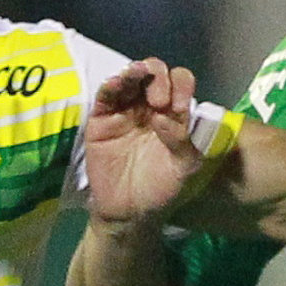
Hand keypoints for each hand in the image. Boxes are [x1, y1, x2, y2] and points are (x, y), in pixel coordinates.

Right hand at [81, 58, 214, 227]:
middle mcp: (149, 106)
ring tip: (138, 75)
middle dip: (159, 78)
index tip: (180, 107)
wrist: (129, 212)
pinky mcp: (102, 119)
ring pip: (130, 78)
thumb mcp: (183, 167)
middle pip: (155, 74)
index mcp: (173, 112)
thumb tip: (165, 116)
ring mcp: (124, 110)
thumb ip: (182, 140)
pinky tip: (115, 83)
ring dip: (134, 72)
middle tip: (159, 102)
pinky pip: (105, 96)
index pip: (180, 83)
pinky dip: (110, 85)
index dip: (181, 86)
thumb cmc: (160, 188)